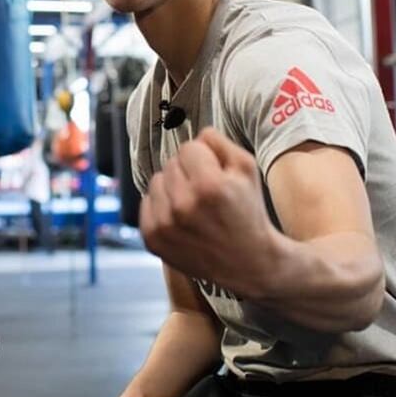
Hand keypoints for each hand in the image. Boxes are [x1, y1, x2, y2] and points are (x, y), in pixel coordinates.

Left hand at [139, 128, 275, 297]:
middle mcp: (182, 205)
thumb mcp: (247, 169)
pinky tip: (180, 218)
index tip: (216, 174)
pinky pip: (146, 203)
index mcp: (208, 186)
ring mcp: (164, 225)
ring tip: (193, 205)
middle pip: (170, 164)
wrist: (249, 263)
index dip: (205, 158)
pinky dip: (161, 206)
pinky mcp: (152, 239)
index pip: (189, 148)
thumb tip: (197, 134)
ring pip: (156, 182)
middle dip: (188, 172)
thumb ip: (220, 142)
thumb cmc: (249, 213)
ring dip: (172, 188)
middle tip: (207, 193)